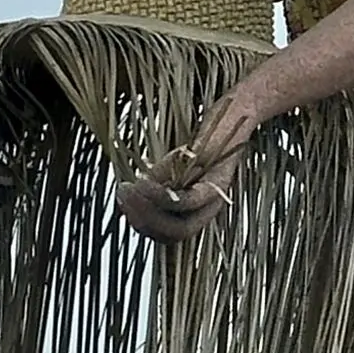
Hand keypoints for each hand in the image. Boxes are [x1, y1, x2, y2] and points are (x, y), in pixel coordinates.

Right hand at [117, 82, 261, 243]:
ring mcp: (215, 200)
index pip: (168, 235)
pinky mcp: (218, 183)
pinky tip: (144, 185)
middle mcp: (209, 211)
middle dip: (142, 222)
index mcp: (198, 211)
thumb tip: (131, 197)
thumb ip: (155, 184)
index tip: (122, 205)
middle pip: (174, 235)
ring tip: (129, 191)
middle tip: (123, 200)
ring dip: (149, 211)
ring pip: (181, 225)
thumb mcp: (171, 167)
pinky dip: (162, 196)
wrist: (231, 117)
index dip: (142, 226)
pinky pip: (189, 201)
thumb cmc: (201, 142)